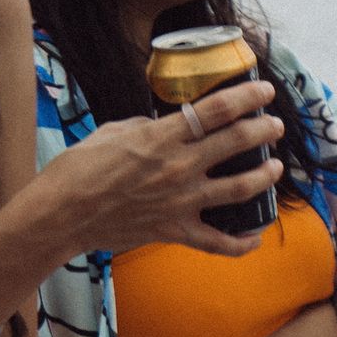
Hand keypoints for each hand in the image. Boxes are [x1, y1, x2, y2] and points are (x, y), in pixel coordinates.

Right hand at [39, 78, 283, 260]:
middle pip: (236, 143)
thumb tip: (163, 126)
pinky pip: (217, 243)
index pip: (218, 110)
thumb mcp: (112, 131)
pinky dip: (240, 244)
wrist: (61, 214)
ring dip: (264, 176)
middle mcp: (179, 167)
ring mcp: (180, 202)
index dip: (248, 97)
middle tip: (274, 126)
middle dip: (263, 131)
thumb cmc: (78, 169)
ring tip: (275, 168)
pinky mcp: (174, 231)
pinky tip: (254, 238)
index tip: (264, 92)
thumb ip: (146, 127)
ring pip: (239, 188)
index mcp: (162, 137)